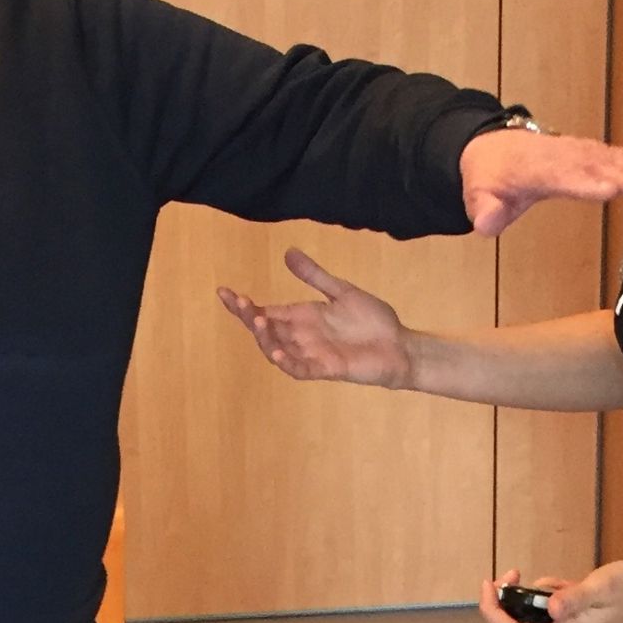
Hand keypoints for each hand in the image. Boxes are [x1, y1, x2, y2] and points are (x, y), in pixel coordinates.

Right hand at [218, 248, 414, 387]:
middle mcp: (302, 337)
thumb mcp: (341, 291)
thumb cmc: (373, 320)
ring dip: (265, 337)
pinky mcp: (327, 368)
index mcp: (303, 317)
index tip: (223, 292)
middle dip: (249, 317)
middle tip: (238, 302)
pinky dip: (287, 362)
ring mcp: (312, 354)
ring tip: (256, 320)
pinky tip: (277, 353)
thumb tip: (288, 253)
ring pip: (278, 350)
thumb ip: (314, 276)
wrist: (399, 345)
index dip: (243, 305)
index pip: (266, 311)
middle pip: (266, 330)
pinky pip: (301, 369)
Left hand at [461, 129, 622, 238]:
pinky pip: (610, 154)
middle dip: (620, 173)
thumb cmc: (488, 178)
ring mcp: (572, 151)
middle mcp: (557, 157)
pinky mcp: (585, 152)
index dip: (583, 182)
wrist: (490, 147)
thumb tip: (486, 223)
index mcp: (530, 170)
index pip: (559, 177)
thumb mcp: (476, 196)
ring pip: (605, 157)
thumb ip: (484, 211)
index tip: (608, 190)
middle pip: (591, 165)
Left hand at [478, 561, 622, 622]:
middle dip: (500, 606)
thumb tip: (550, 608)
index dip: (493, 611)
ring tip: (533, 579)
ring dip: (515, 604)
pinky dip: (532, 605)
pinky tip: (554, 588)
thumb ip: (575, 597)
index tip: (490, 584)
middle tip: (512, 576)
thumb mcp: (603, 587)